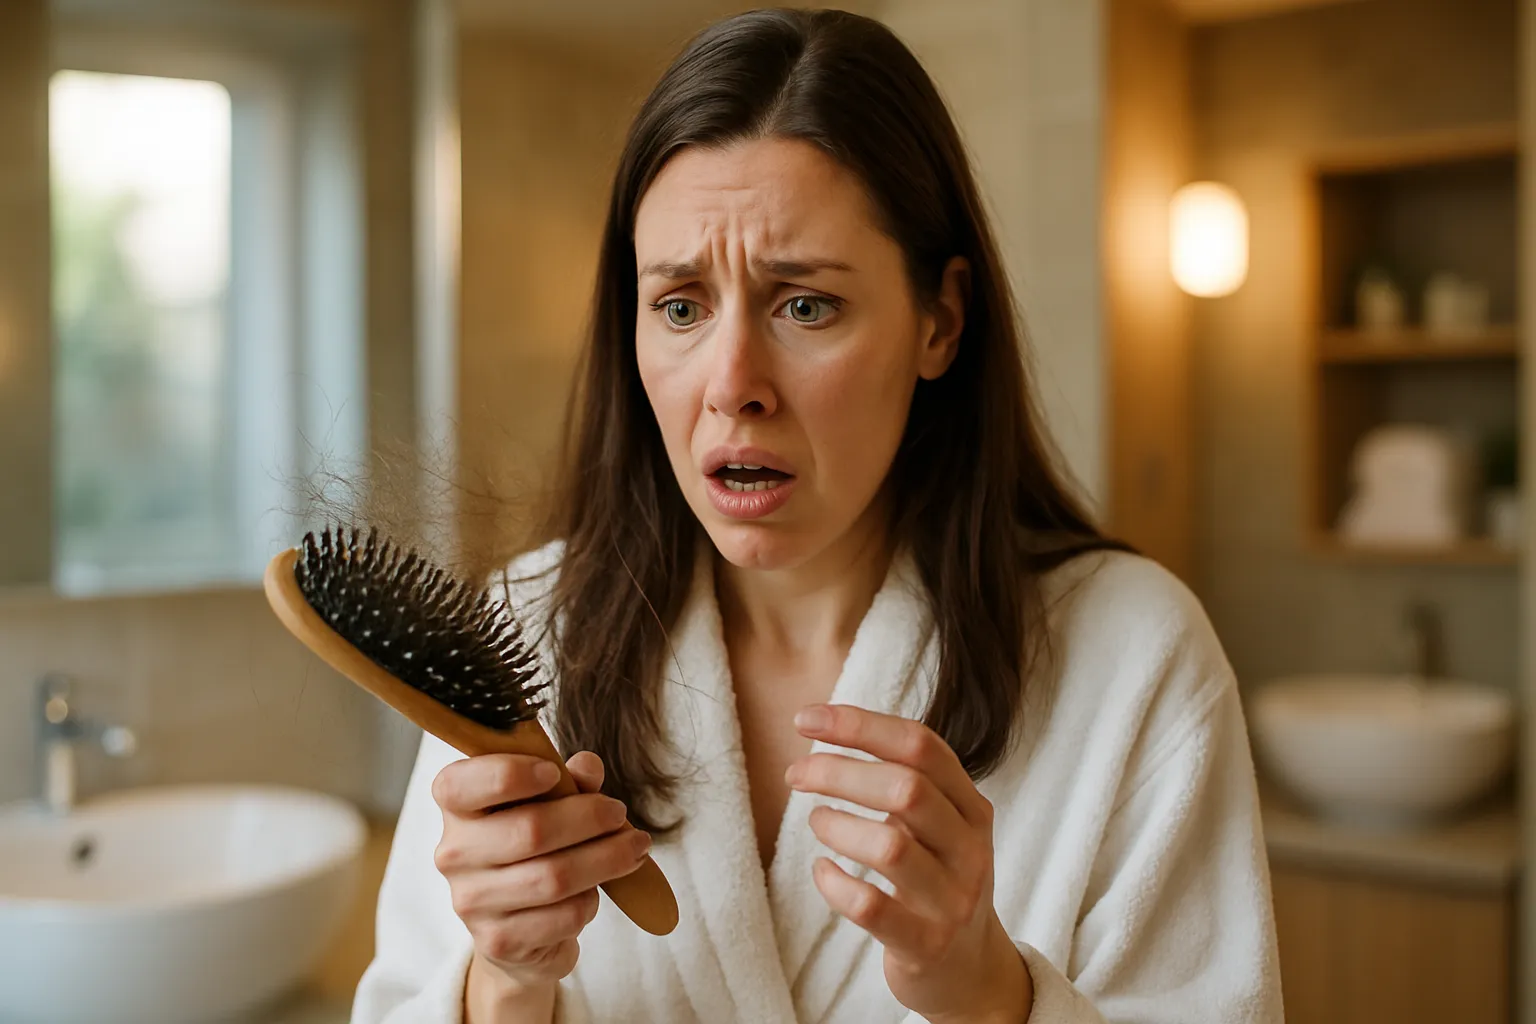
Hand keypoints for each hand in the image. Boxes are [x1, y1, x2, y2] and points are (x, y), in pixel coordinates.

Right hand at [431, 750, 652, 993]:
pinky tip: (597, 890)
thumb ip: (568, 780)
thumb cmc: (532, 848)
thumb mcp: (549, 804)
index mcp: (456, 808)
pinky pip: (563, 915)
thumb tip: (588, 767)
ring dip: (606, 859)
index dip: (507, 774)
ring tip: (635, 846)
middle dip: (588, 818)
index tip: (552, 772)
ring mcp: (472, 901)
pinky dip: (591, 900)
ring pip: (554, 877)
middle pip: (529, 830)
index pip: (459, 785)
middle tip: (619, 812)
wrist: (519, 928)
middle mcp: (454, 854)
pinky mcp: (498, 940)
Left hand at [786, 705, 1033, 1023]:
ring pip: (889, 846)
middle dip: (838, 772)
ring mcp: (952, 899)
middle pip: (905, 788)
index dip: (859, 725)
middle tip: (796, 774)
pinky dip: (834, 883)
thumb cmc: (937, 880)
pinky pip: (870, 907)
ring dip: (836, 826)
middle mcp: (970, 848)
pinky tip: (823, 872)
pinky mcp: (926, 944)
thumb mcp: (938, 825)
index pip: (920, 745)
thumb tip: (827, 728)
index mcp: (971, 807)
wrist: (971, 970)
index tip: (807, 719)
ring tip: (817, 821)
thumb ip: (902, 779)